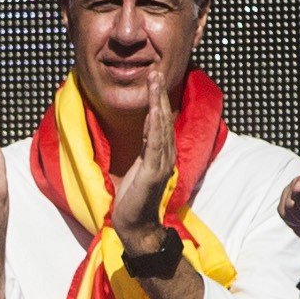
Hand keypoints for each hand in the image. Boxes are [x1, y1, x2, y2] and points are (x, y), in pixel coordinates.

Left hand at [110, 75, 174, 256]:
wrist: (136, 226)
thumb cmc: (134, 201)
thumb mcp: (137, 168)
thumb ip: (144, 150)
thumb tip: (145, 133)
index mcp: (161, 155)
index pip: (161, 123)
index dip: (158, 100)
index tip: (154, 80)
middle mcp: (165, 157)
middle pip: (163, 119)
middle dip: (159, 94)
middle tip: (156, 71)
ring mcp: (161, 164)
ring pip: (160, 127)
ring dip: (158, 102)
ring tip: (154, 81)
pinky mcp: (152, 172)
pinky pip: (154, 144)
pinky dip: (155, 126)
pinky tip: (154, 110)